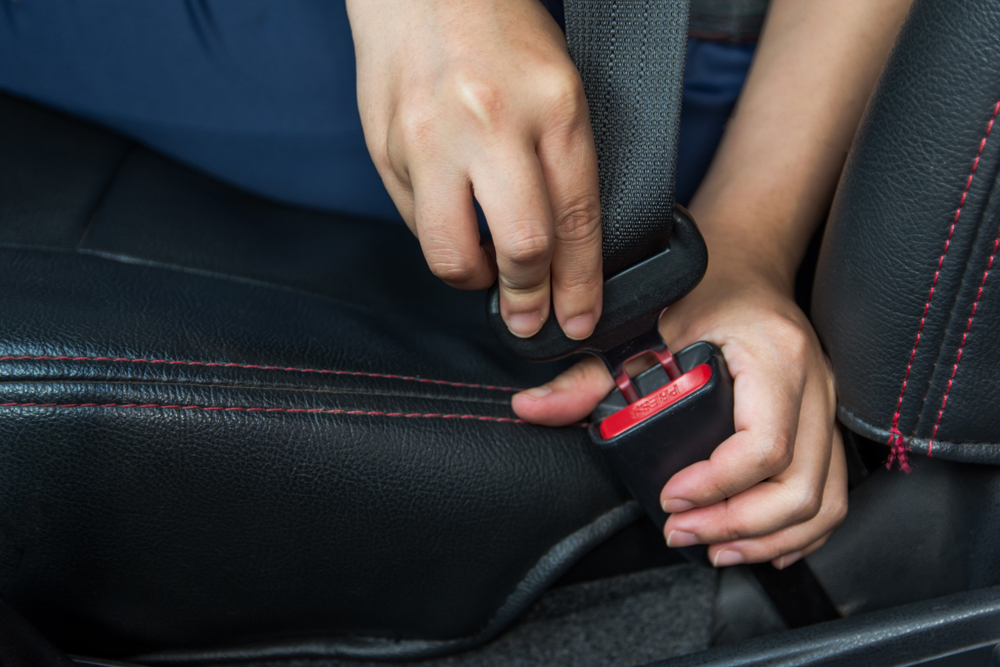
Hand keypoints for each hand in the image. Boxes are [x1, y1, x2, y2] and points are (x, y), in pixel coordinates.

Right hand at [347, 0, 602, 339]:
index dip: (580, 284)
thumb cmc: (498, 29)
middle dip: (531, 298)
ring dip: (474, 279)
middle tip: (532, 318)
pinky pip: (416, 223)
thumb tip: (564, 244)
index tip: (579, 318)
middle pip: (521, 248)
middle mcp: (491, 124)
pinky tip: (452, 217)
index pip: (576, 219)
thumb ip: (562, 162)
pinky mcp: (387, 150)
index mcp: (552, 105)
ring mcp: (431, 140)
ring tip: (485, 269)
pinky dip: (439, 235)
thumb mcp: (558, 84)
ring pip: (452, 253)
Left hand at [512, 258, 847, 568]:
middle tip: (684, 533)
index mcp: (773, 356)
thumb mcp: (643, 319)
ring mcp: (824, 405)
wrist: (747, 256)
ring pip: (823, 498)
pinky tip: (763, 541)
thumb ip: (589, 372)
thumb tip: (533, 407)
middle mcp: (812, 383)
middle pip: (799, 486)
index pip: (763, 445)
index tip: (672, 498)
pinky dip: (801, 528)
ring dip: (770, 536)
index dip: (717, 486)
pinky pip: (832, 490)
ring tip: (717, 546)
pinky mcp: (824, 420)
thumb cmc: (705, 284)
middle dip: (738, 525)